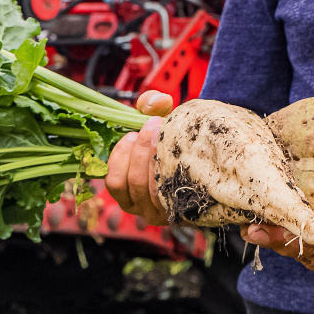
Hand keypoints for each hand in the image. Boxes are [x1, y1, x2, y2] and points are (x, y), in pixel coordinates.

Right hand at [105, 90, 174, 226]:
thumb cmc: (169, 140)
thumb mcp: (156, 121)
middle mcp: (140, 208)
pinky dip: (171, 170)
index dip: (120, 156)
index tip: (132, 134)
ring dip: (156, 157)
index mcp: (125, 192)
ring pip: (152, 187)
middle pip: (134, 181)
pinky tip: (178, 153)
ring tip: (164, 136)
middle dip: (141, 151)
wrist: (199, 156)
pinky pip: (171, 193)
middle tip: (153, 127)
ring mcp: (160, 212)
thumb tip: (159, 101)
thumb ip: (150, 105)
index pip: (114, 182)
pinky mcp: (178, 212)